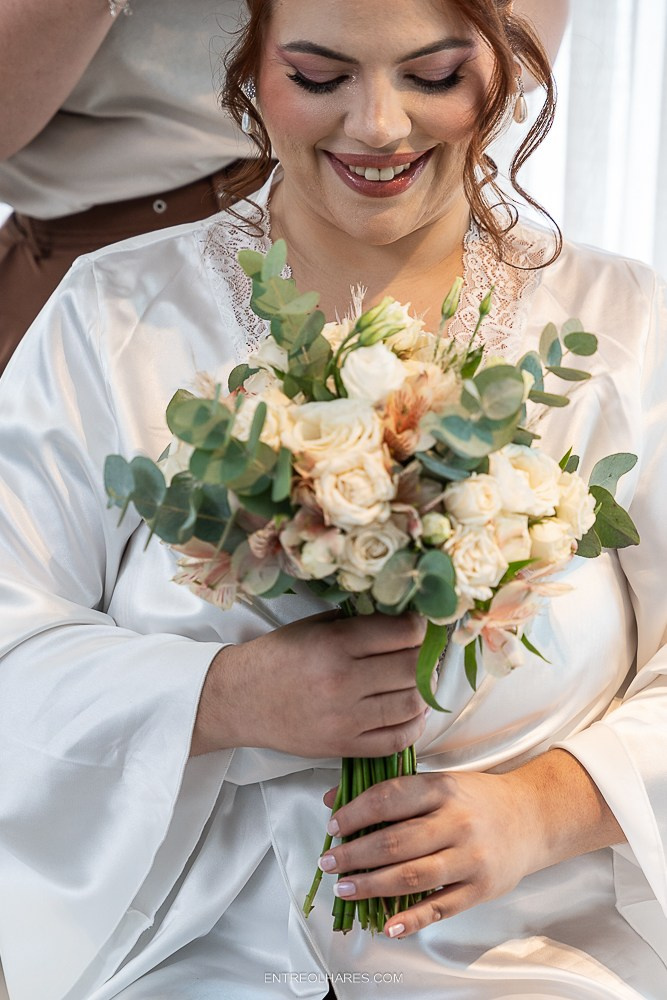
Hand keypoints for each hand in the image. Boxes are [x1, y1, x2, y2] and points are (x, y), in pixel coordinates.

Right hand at [192, 612, 428, 757]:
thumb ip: (358, 621)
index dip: (420, 626)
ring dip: (422, 691)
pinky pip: (397, 740)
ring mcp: (345, 718)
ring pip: (412, 704)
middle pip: (414, 668)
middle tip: (421, 653)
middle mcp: (343, 681)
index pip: (404, 632)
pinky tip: (409, 711)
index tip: (418, 626)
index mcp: (335, 643)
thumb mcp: (314, 626)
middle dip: (425, 658)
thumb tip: (403, 616)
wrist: (240, 699)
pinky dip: (413, 725)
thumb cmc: (278, 656)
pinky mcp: (343, 746)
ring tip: (416, 681)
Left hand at [318, 749, 624, 937]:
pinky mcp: (480, 889)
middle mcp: (456, 822)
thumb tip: (332, 799)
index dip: (355, 813)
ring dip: (372, 886)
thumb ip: (389, 791)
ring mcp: (470, 858)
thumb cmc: (474, 799)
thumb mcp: (437, 782)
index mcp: (442, 789)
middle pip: (395, 841)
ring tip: (344, 889)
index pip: (389, 798)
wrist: (531, 817)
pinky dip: (411, 919)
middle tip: (328, 863)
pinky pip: (440, 907)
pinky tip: (386, 925)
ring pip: (412, 876)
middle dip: (354, 855)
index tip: (332, 826)